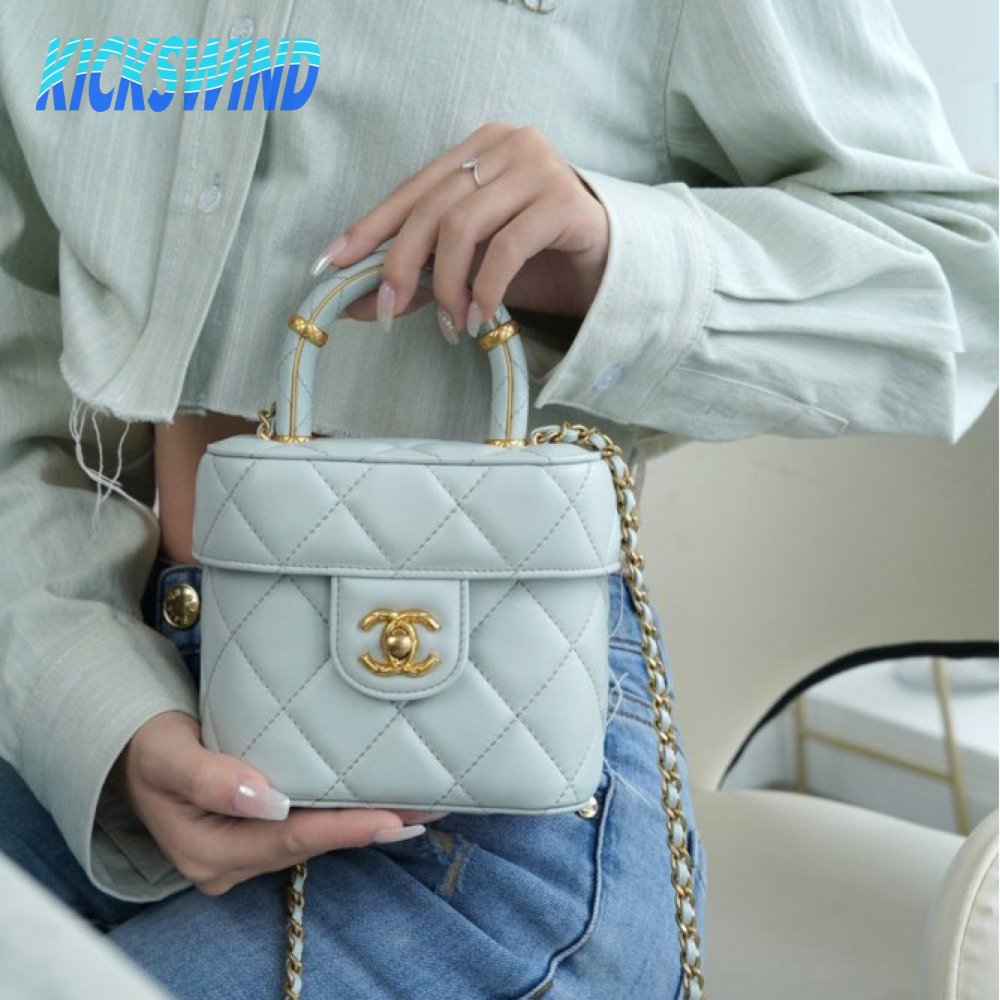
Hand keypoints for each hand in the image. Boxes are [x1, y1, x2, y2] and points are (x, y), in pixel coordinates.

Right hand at [112, 711, 437, 895]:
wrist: (135, 750)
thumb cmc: (149, 746)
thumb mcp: (168, 755)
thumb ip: (209, 778)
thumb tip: (264, 798)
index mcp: (207, 851)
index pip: (288, 839)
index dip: (342, 829)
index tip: (390, 820)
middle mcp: (231, 862)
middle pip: (310, 843)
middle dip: (368, 827)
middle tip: (425, 812)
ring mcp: (245, 850)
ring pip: (314, 837)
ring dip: (364, 822)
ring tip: (419, 809)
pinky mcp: (258, 833)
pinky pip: (308, 826)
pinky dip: (344, 814)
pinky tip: (381, 803)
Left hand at [309, 122, 609, 341]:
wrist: (611, 264)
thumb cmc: (539, 260)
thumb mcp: (471, 268)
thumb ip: (421, 279)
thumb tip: (358, 306)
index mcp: (476, 149)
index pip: (411, 190)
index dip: (369, 229)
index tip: (330, 266)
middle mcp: (505, 145)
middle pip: (431, 207)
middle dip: (402, 266)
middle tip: (390, 311)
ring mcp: (538, 167)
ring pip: (464, 224)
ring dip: (446, 284)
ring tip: (450, 326)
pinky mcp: (566, 200)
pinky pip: (507, 246)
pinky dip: (485, 288)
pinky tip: (481, 319)